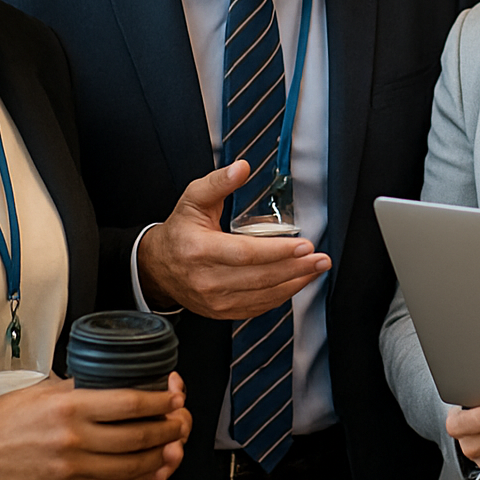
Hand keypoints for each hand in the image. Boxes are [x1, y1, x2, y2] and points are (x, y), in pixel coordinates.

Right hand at [0, 372, 192, 479]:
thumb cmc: (6, 419)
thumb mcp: (47, 389)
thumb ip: (86, 386)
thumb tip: (124, 382)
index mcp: (70, 406)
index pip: (131, 403)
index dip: (161, 402)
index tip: (173, 398)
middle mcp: (72, 438)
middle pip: (138, 436)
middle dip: (168, 429)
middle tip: (179, 422)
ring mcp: (70, 469)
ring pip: (130, 466)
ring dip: (158, 456)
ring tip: (169, 446)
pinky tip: (145, 470)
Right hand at [137, 161, 330, 317]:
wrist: (158, 268)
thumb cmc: (181, 230)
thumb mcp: (193, 199)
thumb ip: (218, 182)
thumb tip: (242, 167)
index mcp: (199, 250)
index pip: (244, 254)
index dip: (277, 251)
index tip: (304, 245)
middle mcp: (206, 280)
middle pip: (260, 277)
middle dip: (296, 268)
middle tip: (320, 259)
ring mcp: (214, 300)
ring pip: (263, 295)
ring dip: (295, 283)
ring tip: (316, 269)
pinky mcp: (222, 312)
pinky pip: (258, 306)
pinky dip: (282, 295)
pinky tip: (297, 281)